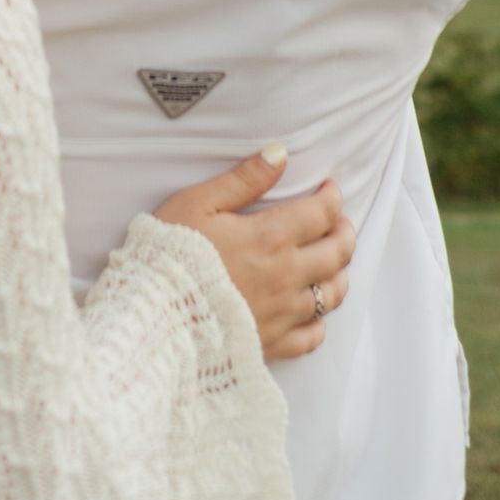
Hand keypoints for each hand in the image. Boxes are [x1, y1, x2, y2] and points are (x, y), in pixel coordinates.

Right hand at [156, 155, 354, 362]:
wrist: (155, 316)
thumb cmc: (172, 253)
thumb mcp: (200, 203)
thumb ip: (244, 179)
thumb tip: (279, 154)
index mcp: (271, 238)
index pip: (321, 214)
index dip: (332, 197)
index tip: (329, 188)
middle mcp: (286, 277)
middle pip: (337, 253)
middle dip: (344, 231)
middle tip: (339, 221)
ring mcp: (282, 314)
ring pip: (332, 295)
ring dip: (339, 274)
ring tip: (334, 262)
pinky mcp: (272, 345)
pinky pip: (311, 338)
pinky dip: (319, 322)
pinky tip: (313, 312)